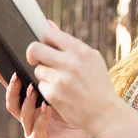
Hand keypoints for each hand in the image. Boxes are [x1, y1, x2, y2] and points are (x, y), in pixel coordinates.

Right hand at [0, 51, 92, 137]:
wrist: (97, 123)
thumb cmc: (81, 98)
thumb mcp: (68, 72)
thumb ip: (56, 53)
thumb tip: (49, 24)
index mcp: (33, 95)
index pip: (14, 83)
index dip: (5, 75)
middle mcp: (29, 109)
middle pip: (11, 98)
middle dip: (12, 87)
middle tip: (19, 75)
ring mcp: (32, 125)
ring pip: (20, 114)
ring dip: (25, 101)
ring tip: (33, 89)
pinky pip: (36, 131)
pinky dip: (41, 118)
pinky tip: (48, 108)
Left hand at [26, 20, 126, 137]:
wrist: (105, 113)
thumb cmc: (98, 83)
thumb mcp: (91, 59)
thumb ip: (69, 43)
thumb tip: (48, 23)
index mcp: (81, 51)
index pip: (50, 34)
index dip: (43, 39)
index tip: (44, 45)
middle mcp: (70, 63)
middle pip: (34, 49)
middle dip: (32, 55)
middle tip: (36, 60)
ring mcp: (61, 80)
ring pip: (38, 70)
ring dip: (45, 75)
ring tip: (61, 82)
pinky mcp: (54, 95)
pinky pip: (41, 86)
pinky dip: (49, 90)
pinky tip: (63, 94)